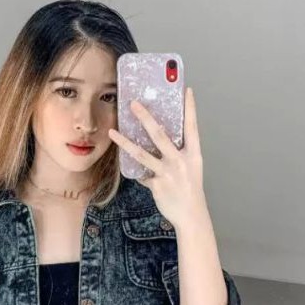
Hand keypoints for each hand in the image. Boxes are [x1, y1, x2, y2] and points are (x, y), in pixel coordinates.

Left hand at [108, 86, 205, 227]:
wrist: (192, 215)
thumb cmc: (191, 189)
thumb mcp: (191, 167)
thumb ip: (177, 153)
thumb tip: (159, 139)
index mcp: (193, 154)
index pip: (192, 126)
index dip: (190, 108)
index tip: (187, 90)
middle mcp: (180, 161)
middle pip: (160, 135)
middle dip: (145, 118)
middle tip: (134, 103)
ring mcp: (167, 173)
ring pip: (142, 154)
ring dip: (125, 142)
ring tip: (112, 132)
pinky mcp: (157, 184)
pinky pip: (141, 173)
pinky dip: (137, 171)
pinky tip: (132, 169)